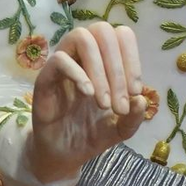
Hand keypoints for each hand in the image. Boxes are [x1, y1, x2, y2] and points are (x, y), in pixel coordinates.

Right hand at [27, 22, 147, 184]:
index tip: (135, 92)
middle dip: (117, 67)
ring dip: (98, 68)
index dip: (133, 58)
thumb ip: (136, 115)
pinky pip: (59, 59)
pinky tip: (88, 94)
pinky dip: (77, 73)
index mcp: (106, 56)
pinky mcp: (44, 78)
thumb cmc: (95, 131)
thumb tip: (141, 100)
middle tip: (120, 103)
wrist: (66, 154)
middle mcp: (84, 53)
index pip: (122, 35)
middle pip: (103, 31)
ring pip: (81, 37)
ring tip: (104, 102)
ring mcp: (63, 62)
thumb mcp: (123, 127)